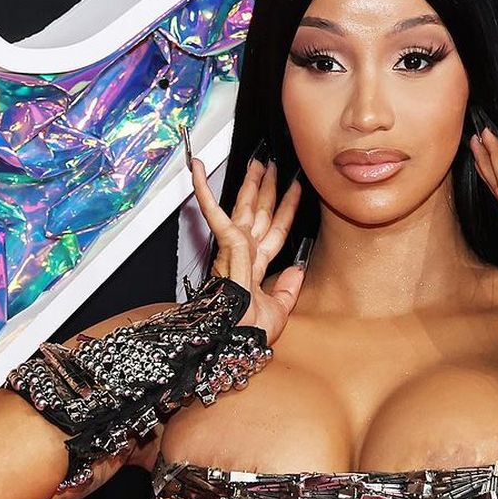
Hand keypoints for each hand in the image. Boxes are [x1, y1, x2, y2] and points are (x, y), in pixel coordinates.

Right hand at [188, 152, 306, 343]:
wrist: (236, 339)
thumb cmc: (248, 332)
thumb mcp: (279, 309)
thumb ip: (288, 287)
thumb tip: (298, 269)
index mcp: (257, 265)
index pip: (277, 229)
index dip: (287, 207)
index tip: (295, 189)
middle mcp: (246, 252)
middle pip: (262, 211)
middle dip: (268, 186)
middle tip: (272, 164)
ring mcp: (237, 246)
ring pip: (246, 203)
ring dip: (251, 180)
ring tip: (257, 159)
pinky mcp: (227, 243)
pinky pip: (213, 211)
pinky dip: (203, 189)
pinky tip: (198, 168)